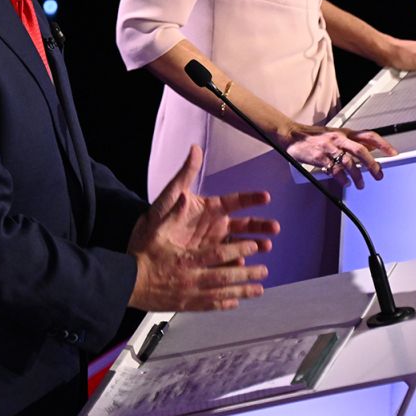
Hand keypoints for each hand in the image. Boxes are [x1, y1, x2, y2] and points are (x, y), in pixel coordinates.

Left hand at [127, 146, 278, 311]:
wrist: (142, 246)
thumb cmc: (156, 218)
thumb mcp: (170, 196)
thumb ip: (185, 174)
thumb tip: (195, 149)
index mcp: (210, 208)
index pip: (235, 201)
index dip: (251, 198)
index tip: (266, 197)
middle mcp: (216, 225)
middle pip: (244, 224)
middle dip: (261, 225)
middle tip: (274, 229)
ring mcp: (214, 244)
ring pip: (240, 244)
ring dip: (254, 245)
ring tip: (266, 247)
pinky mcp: (209, 261)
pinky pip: (227, 262)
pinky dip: (237, 263)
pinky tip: (244, 266)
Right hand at [284, 124, 396, 188]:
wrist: (292, 135)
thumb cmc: (313, 136)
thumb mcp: (336, 134)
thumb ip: (352, 140)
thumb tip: (370, 146)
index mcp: (345, 132)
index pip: (368, 136)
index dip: (382, 144)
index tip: (393, 153)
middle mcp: (339, 138)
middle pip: (361, 151)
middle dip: (372, 165)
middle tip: (378, 175)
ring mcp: (329, 148)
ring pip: (349, 163)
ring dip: (357, 176)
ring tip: (360, 184)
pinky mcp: (320, 157)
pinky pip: (334, 170)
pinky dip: (342, 178)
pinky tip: (345, 182)